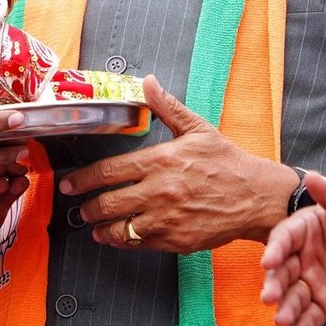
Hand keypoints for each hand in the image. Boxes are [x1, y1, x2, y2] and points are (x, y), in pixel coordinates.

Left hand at [58, 74, 298, 252]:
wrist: (255, 196)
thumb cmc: (227, 162)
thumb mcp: (197, 128)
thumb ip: (166, 107)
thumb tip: (147, 82)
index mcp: (160, 161)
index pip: (108, 172)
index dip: (83, 179)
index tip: (70, 183)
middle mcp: (159, 191)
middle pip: (108, 203)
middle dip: (87, 207)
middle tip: (79, 207)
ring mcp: (167, 219)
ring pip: (120, 228)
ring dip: (102, 229)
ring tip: (94, 227)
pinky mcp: (176, 240)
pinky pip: (141, 244)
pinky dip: (125, 241)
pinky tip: (119, 237)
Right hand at [259, 171, 325, 325]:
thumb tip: (310, 175)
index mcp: (305, 230)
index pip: (283, 238)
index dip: (275, 249)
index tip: (269, 261)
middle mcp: (302, 257)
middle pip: (282, 272)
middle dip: (274, 284)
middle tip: (269, 297)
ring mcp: (312, 283)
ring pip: (292, 297)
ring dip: (285, 309)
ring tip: (282, 321)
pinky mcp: (324, 305)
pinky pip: (310, 318)